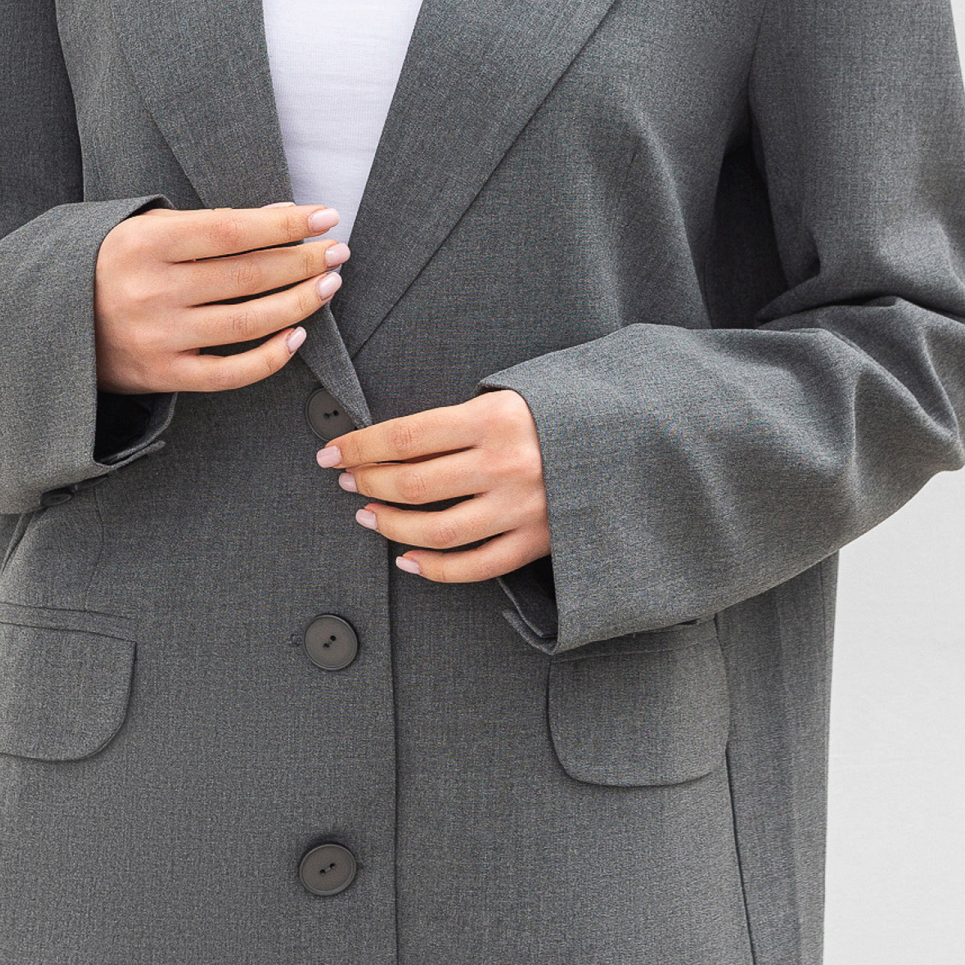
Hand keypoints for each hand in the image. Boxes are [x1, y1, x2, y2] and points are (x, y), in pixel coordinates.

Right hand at [95, 203, 346, 394]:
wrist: (53, 324)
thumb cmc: (112, 267)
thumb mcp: (146, 230)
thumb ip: (208, 224)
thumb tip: (282, 218)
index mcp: (144, 244)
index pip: (232, 231)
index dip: (285, 226)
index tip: (325, 217)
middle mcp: (150, 291)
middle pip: (246, 276)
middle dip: (302, 262)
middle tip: (337, 252)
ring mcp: (157, 337)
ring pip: (246, 324)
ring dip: (297, 304)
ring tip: (327, 286)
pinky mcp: (163, 375)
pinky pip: (229, 373)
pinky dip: (269, 357)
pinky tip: (296, 336)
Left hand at [317, 389, 550, 583]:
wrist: (632, 441)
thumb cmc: (562, 413)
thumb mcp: (513, 395)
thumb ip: (461, 418)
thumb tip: (393, 442)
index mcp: (494, 417)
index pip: (404, 436)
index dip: (359, 446)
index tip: (331, 453)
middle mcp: (505, 464)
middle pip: (412, 483)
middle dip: (368, 483)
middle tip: (348, 482)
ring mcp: (522, 508)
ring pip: (435, 530)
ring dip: (391, 526)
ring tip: (369, 516)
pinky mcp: (537, 541)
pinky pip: (474, 566)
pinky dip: (433, 569)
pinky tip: (407, 561)